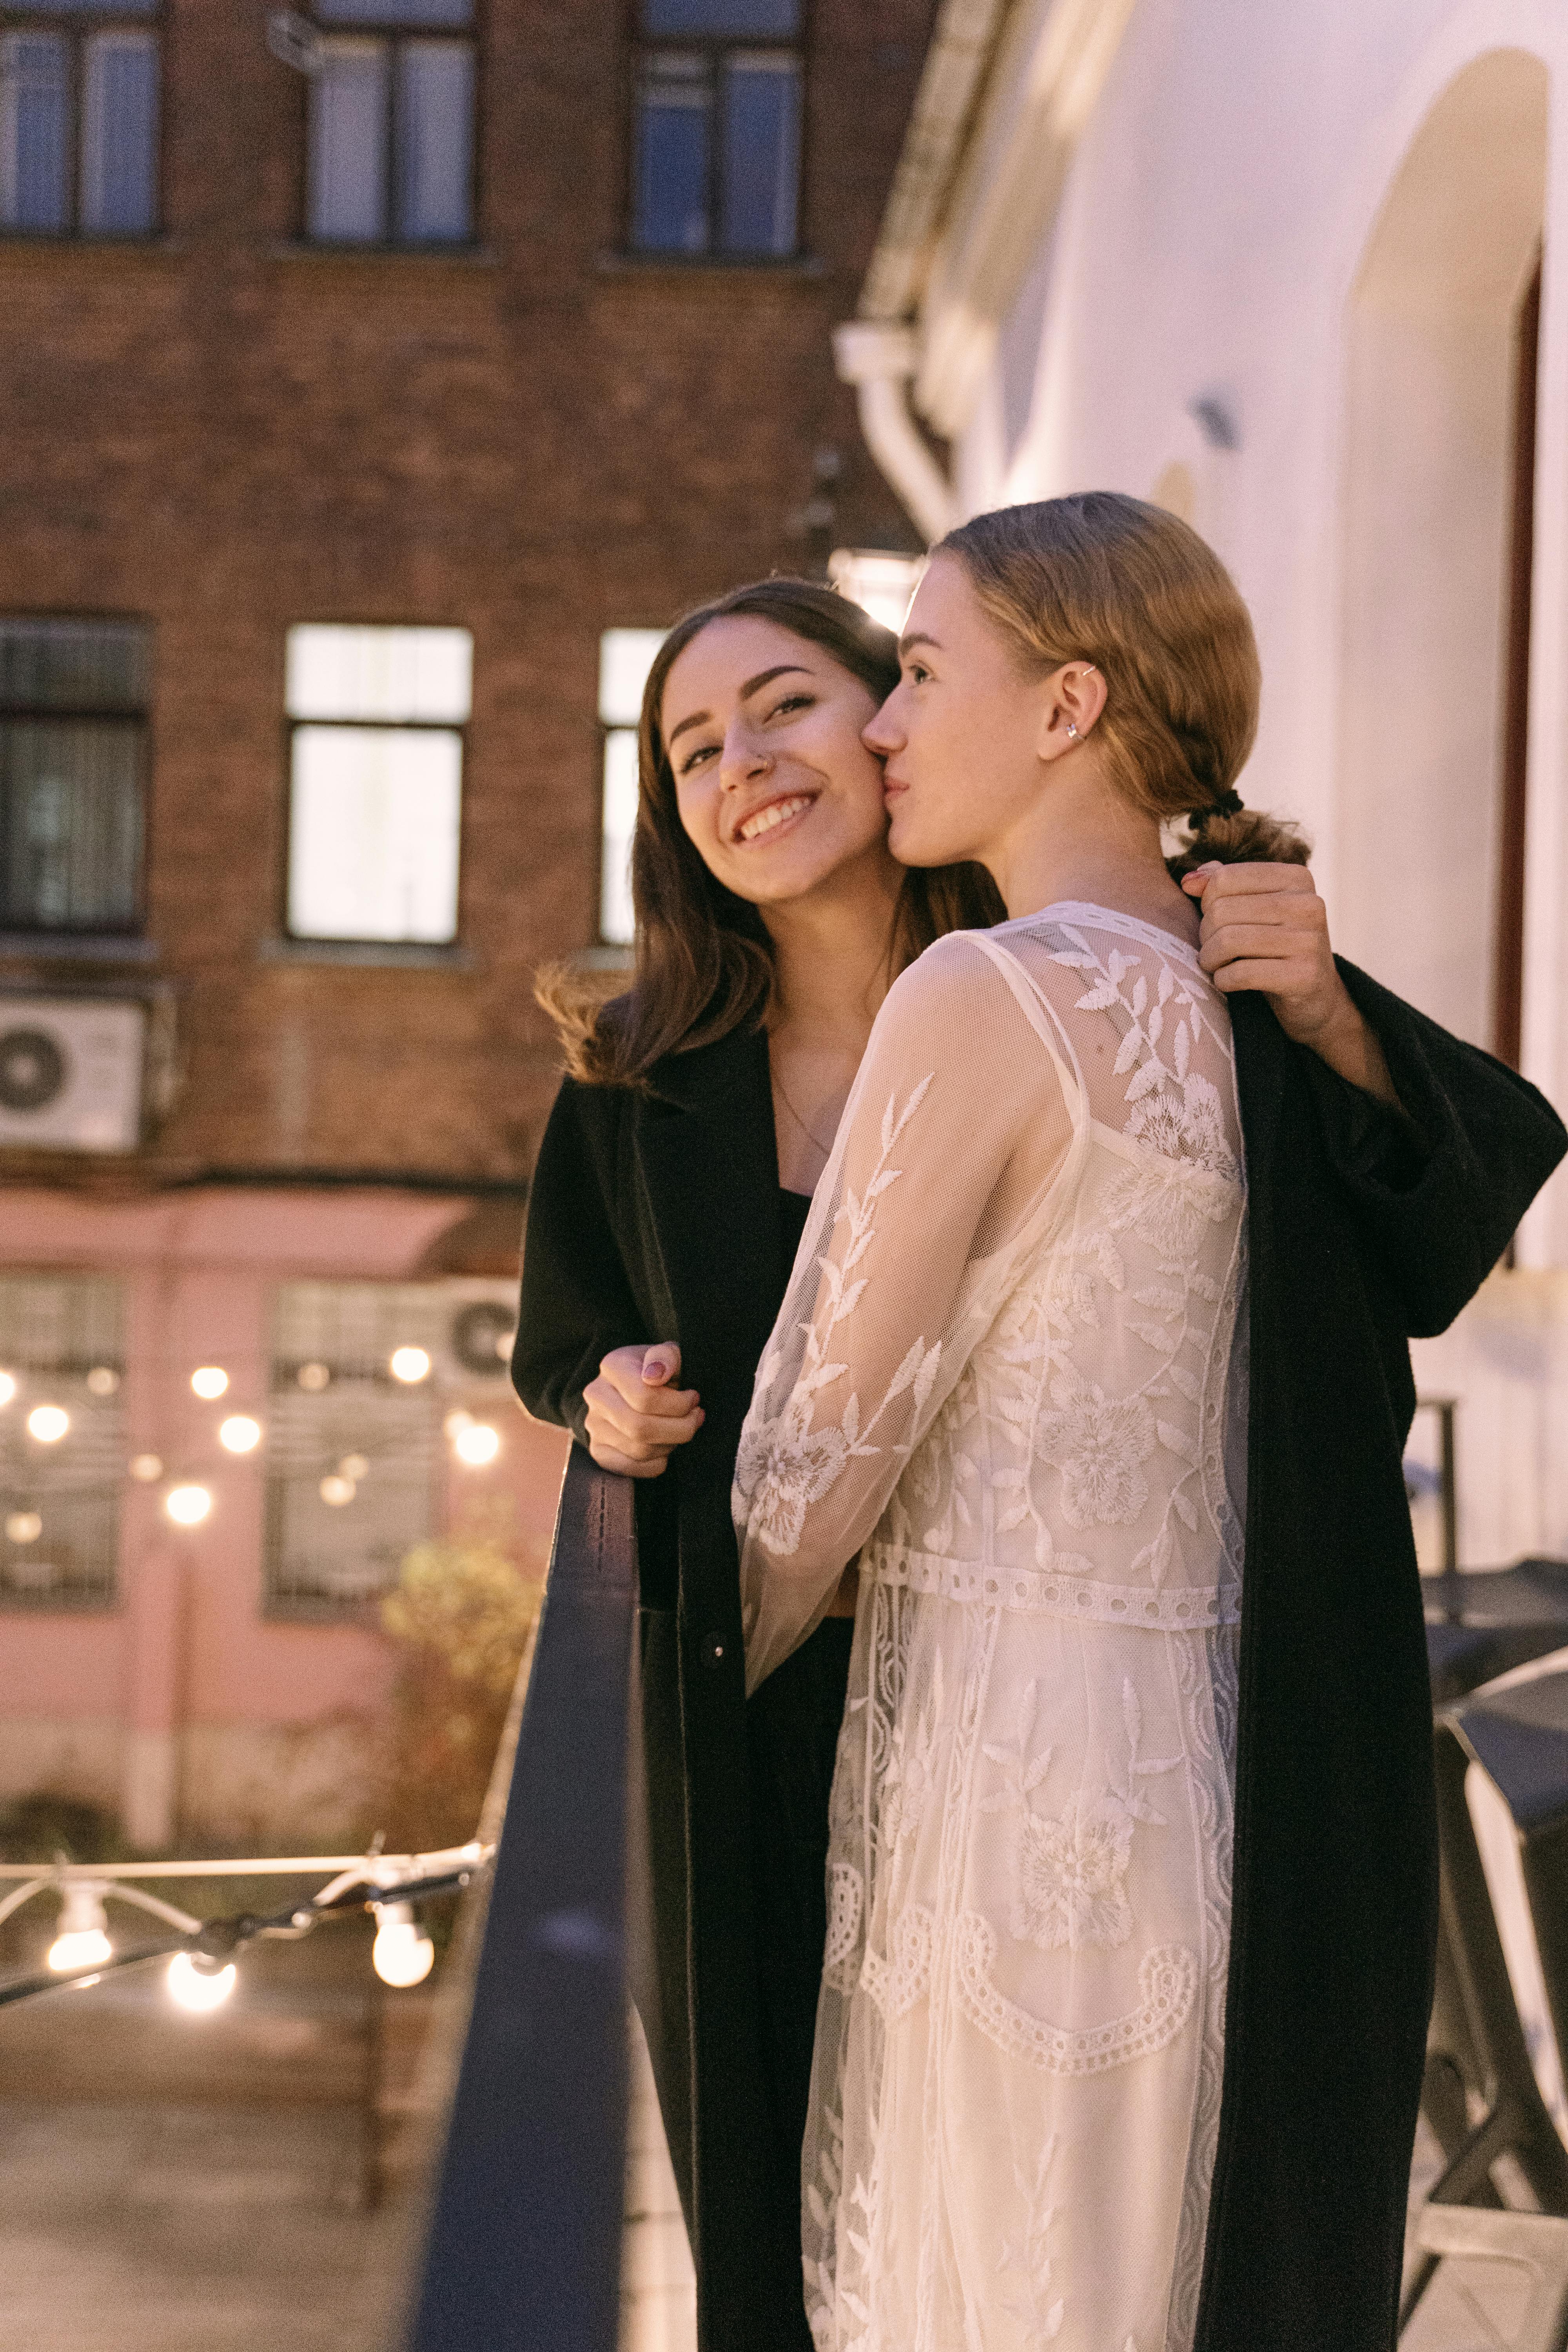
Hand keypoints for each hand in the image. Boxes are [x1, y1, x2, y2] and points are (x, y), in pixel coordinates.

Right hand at [583, 1343, 703, 1478]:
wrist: (636, 1386)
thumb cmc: (660, 1371)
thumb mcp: (669, 1355)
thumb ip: (666, 1357)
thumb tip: (654, 1375)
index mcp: (613, 1366)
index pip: (645, 1397)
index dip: (679, 1404)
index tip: (693, 1398)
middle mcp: (597, 1395)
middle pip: (640, 1428)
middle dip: (679, 1428)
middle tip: (695, 1418)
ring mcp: (594, 1425)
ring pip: (639, 1450)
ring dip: (670, 1444)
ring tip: (680, 1429)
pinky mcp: (598, 1450)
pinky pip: (631, 1468)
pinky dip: (657, 1463)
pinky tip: (666, 1447)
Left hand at [1182, 861, 1399, 1106]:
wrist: (1315, 997)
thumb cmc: (1273, 947)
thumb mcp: (1254, 908)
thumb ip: (1222, 885)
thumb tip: (1188, 881)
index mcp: (1296, 878)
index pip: (1225, 878)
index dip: (1207, 903)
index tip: (1216, 923)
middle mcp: (1309, 904)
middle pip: (1222, 910)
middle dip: (1205, 935)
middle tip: (1213, 950)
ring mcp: (1310, 940)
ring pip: (1227, 940)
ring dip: (1209, 959)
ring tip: (1214, 965)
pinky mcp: (1305, 975)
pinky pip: (1241, 973)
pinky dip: (1222, 980)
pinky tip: (1226, 982)